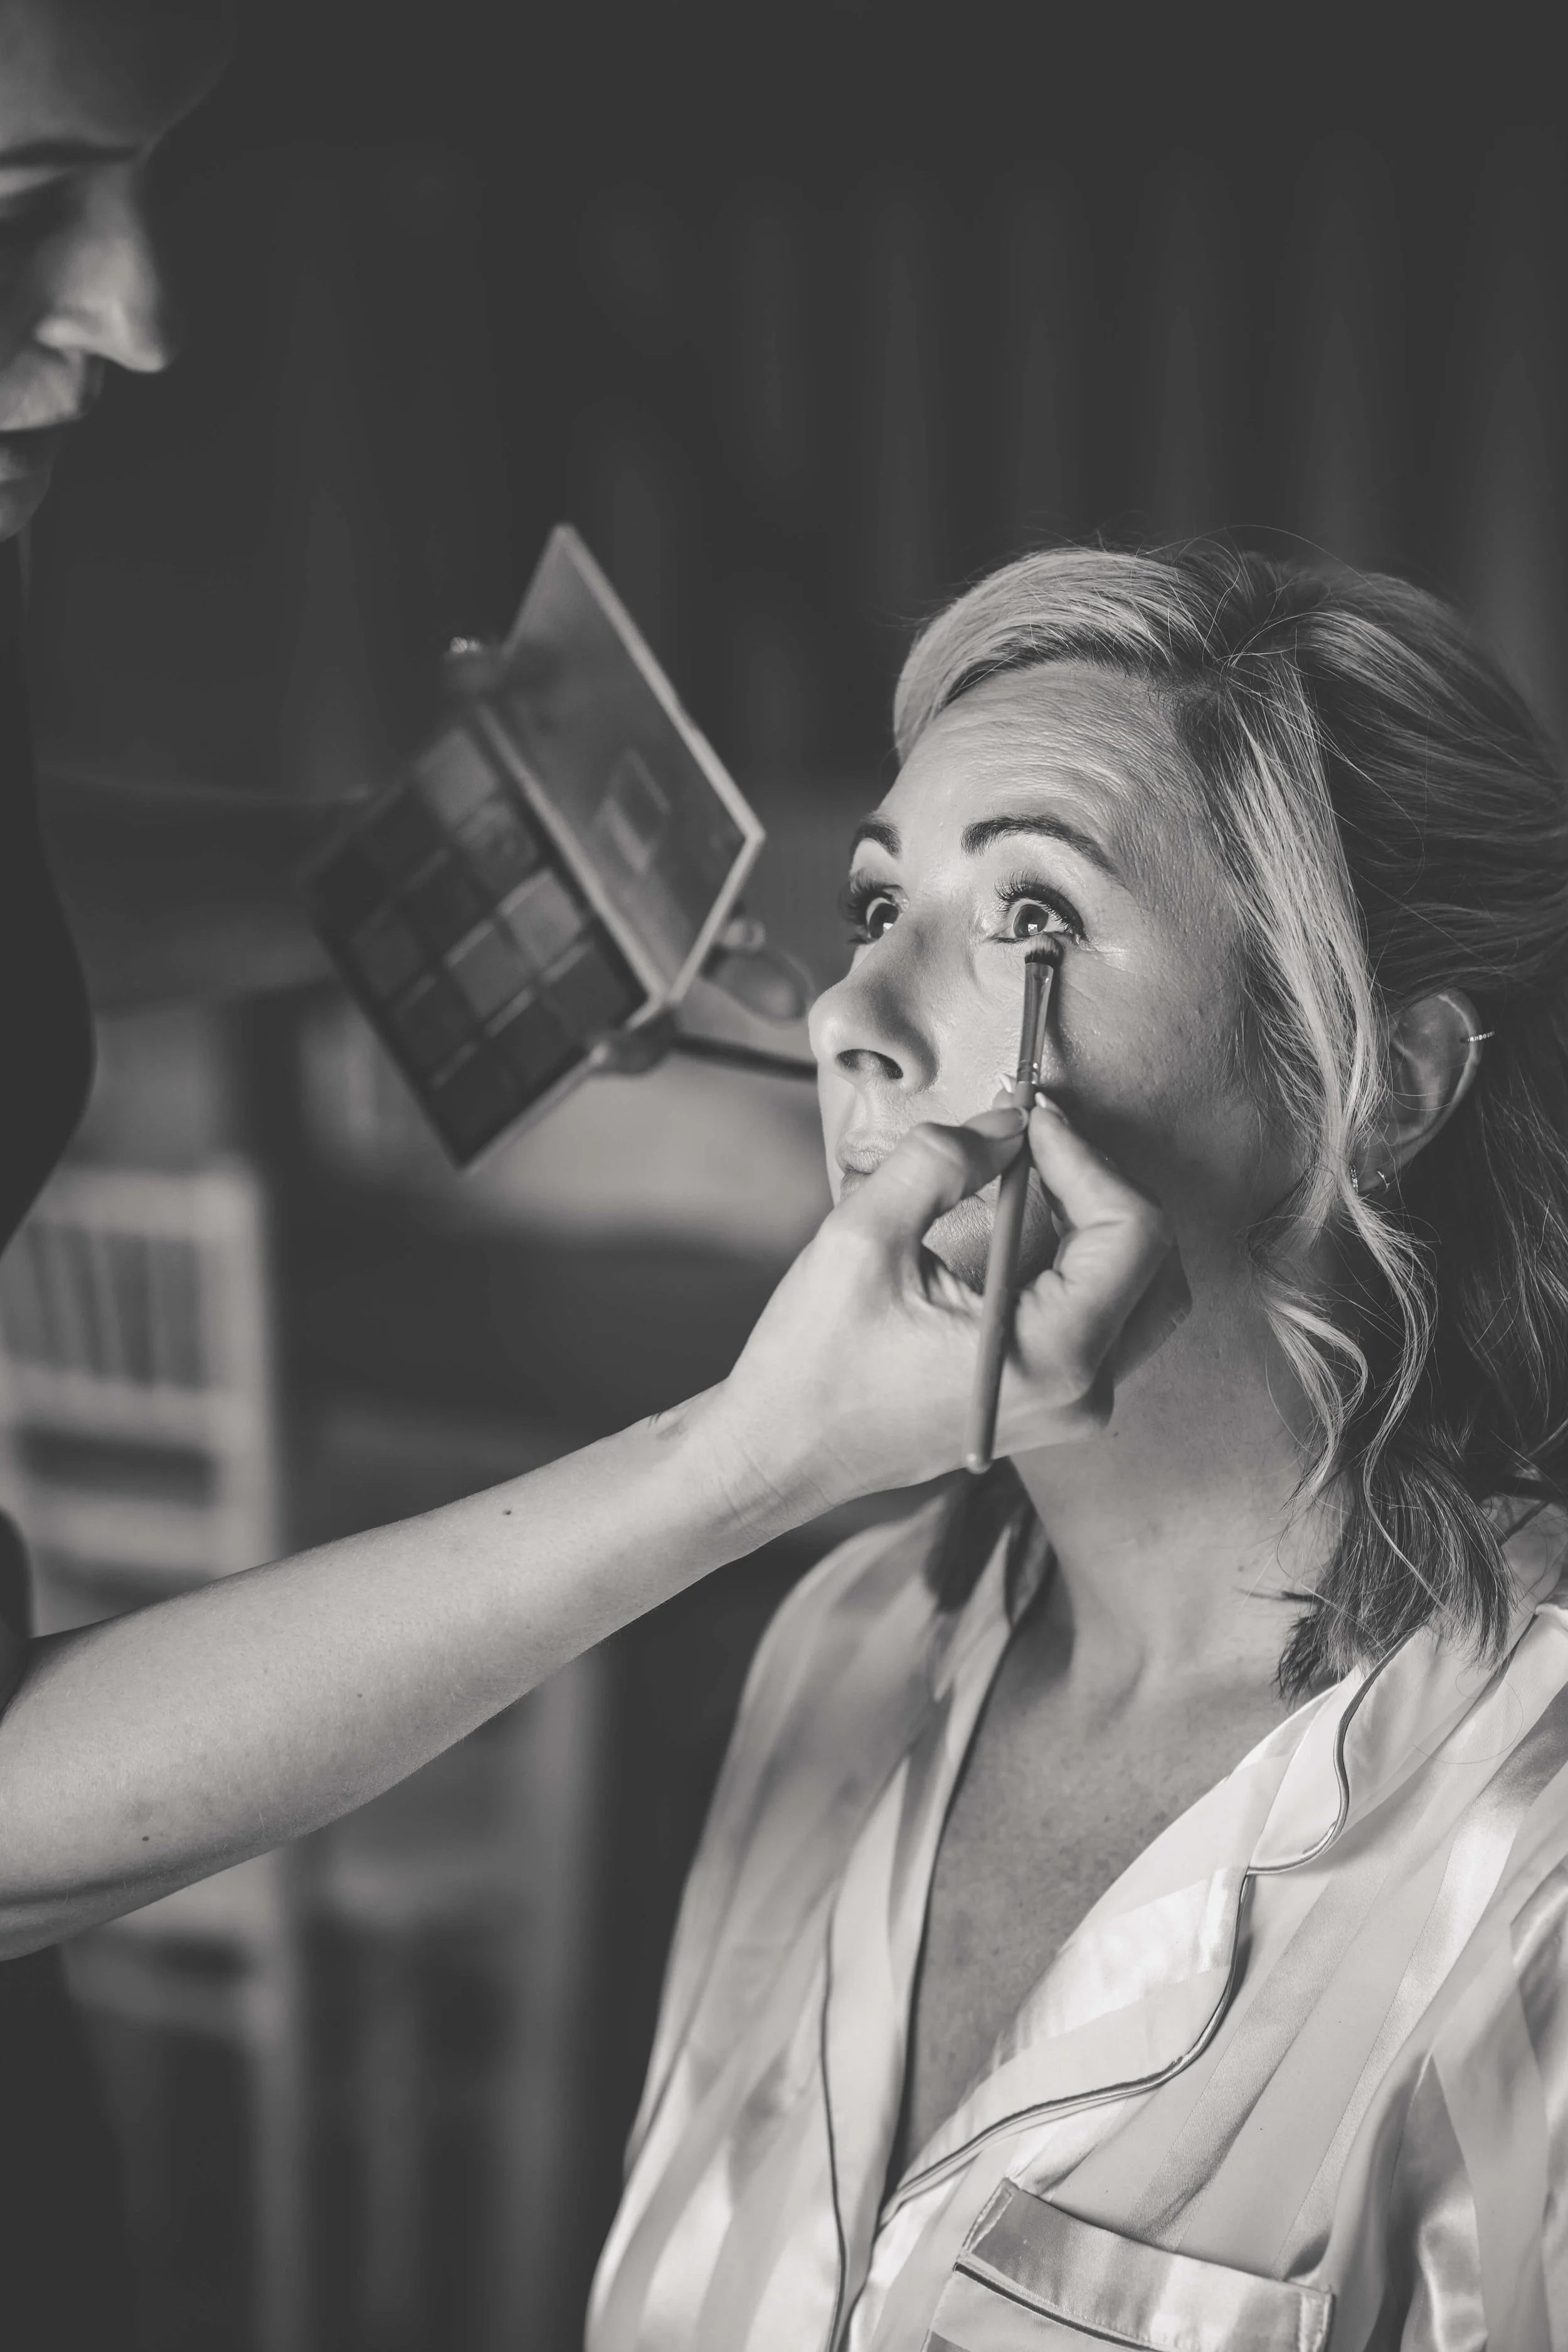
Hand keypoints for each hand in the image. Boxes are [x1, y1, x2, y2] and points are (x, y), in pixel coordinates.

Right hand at [698, 1099, 1188, 1525]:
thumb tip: (1007, 1123)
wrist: (782, 1453)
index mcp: (1052, 1358)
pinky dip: (1078, 1258)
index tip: (1032, 1120)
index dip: (1088, 1160)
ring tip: (1027, 1174)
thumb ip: (941, 1162)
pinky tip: (1022, 1221)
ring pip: (1140, 1289)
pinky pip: (1102, 1315)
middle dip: (1102, 1187)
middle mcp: (1083, 1393)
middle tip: (1034, 1142)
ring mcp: (1074, 1405)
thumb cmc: (815, 1361)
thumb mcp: (863, 1238)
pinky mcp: (1053, 1401)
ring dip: (1095, 1220)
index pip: (1132, 1233)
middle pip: (1155, 1262)